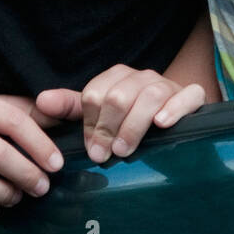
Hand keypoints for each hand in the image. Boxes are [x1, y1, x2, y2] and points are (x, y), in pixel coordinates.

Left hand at [35, 66, 206, 163]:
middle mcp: (141, 77)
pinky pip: (187, 96)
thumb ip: (71, 109)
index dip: (90, 124)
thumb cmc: (131, 121)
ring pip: (149, 97)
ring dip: (134, 126)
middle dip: (108, 129)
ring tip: (125, 151)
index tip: (90, 148)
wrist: (174, 122)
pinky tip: (163, 124)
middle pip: (119, 96)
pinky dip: (175, 109)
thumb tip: (41, 102)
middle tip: (104, 155)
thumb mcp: (100, 116)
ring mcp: (167, 85)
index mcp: (116, 78)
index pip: (95, 95)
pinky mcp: (192, 95)